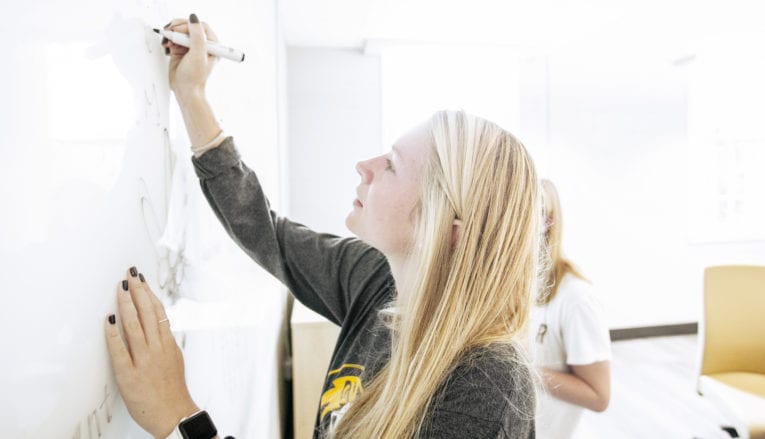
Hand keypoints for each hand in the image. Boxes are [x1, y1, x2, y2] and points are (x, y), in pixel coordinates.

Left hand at [104, 267, 198, 437]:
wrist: (173, 416)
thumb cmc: (173, 392)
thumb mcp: (174, 360)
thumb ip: (164, 343)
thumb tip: (158, 326)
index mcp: (168, 345)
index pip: (159, 312)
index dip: (150, 293)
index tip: (142, 280)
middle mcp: (157, 349)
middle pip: (148, 313)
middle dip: (138, 291)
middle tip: (130, 275)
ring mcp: (144, 361)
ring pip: (135, 326)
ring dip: (126, 305)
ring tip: (120, 288)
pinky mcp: (130, 375)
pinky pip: (120, 351)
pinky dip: (113, 334)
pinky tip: (108, 321)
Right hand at [161, 14, 219, 98]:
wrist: (185, 91)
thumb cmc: (195, 78)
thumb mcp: (198, 54)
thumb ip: (196, 36)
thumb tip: (193, 19)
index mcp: (212, 45)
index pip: (200, 27)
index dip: (187, 26)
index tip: (178, 31)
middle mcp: (202, 45)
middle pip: (188, 27)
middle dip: (177, 29)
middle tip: (169, 33)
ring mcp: (191, 48)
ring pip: (179, 32)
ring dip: (171, 35)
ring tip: (167, 42)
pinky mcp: (180, 51)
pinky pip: (173, 39)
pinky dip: (168, 40)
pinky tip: (166, 46)